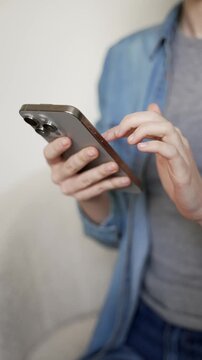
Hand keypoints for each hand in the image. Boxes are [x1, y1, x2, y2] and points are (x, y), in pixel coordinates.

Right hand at [43, 137, 130, 200]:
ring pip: (85, 180)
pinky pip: (99, 189)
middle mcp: (58, 176)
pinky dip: (113, 183)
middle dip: (82, 158)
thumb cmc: (80, 161)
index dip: (57, 147)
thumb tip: (94, 135)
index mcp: (54, 161)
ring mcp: (69, 188)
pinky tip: (124, 179)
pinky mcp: (82, 197)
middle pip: (69, 167)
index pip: (49, 153)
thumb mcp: (76, 151)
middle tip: (95, 150)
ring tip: (114, 165)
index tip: (67, 139)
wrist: (83, 185)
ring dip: (100, 172)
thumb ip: (80, 143)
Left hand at [102, 104, 201, 223]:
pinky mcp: (181, 167)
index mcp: (169, 136)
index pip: (150, 117)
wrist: (193, 199)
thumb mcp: (162, 151)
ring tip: (129, 141)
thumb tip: (152, 107)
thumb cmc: (175, 176)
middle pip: (156, 118)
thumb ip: (154, 133)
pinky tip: (140, 148)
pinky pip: (170, 150)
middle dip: (133, 121)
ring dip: (144, 130)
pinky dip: (154, 146)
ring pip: (166, 128)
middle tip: (117, 133)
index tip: (111, 133)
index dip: (129, 121)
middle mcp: (176, 140)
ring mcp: (180, 152)